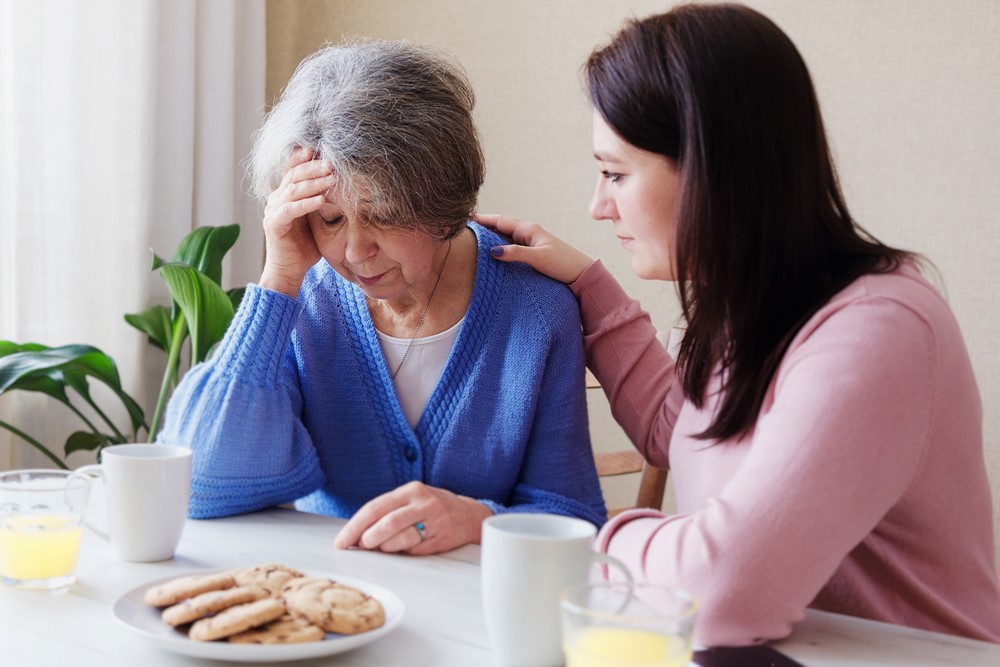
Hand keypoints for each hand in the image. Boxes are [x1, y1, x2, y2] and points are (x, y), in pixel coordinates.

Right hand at [259, 147, 329, 296]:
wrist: (290, 270)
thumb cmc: (306, 246)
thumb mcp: (318, 219)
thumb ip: (324, 201)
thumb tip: (345, 186)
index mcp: (285, 194)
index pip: (292, 169)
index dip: (303, 158)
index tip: (320, 149)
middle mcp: (276, 199)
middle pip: (293, 175)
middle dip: (314, 167)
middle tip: (332, 162)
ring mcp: (273, 210)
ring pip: (293, 190)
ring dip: (314, 182)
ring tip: (332, 177)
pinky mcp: (273, 224)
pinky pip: (290, 210)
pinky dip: (306, 203)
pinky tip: (321, 200)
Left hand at [333, 481, 493, 554]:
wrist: (469, 516)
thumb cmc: (432, 507)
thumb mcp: (412, 499)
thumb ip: (387, 511)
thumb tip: (357, 534)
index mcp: (411, 490)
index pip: (376, 507)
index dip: (354, 526)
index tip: (341, 541)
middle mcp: (423, 503)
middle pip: (386, 523)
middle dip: (367, 539)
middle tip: (359, 547)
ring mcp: (434, 521)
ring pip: (399, 539)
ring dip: (383, 548)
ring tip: (381, 547)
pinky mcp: (440, 540)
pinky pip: (413, 550)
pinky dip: (401, 552)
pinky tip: (400, 549)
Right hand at [474, 213, 594, 284]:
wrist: (581, 273)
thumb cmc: (563, 264)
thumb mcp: (538, 258)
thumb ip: (516, 253)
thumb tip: (493, 251)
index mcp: (528, 229)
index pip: (500, 221)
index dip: (482, 219)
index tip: (465, 217)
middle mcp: (527, 232)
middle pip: (500, 226)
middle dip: (483, 225)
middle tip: (463, 225)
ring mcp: (529, 241)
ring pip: (504, 235)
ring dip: (490, 235)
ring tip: (472, 236)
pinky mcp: (532, 251)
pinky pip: (510, 245)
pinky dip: (498, 244)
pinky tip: (491, 250)